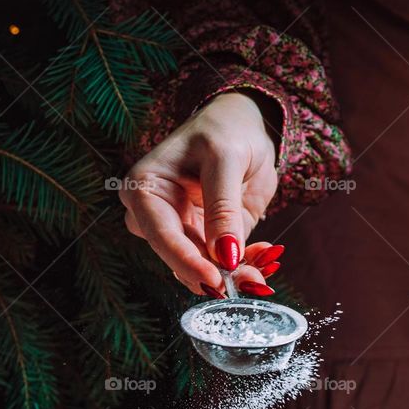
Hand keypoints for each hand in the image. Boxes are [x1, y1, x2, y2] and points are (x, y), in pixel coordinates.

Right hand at [120, 91, 280, 293]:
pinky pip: (220, 264)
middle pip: (178, 258)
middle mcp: (155, 215)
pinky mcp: (205, 240)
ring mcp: (180, 230)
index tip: (214, 279)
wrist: (243, 127)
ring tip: (260, 270)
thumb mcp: (225, 159)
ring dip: (233, 274)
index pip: (161, 234)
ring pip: (200, 268)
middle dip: (213, 274)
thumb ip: (223, 208)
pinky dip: (245, 265)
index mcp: (144, 188)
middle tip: (248, 280)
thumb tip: (225, 256)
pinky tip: (263, 255)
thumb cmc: (224, 130)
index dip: (186, 261)